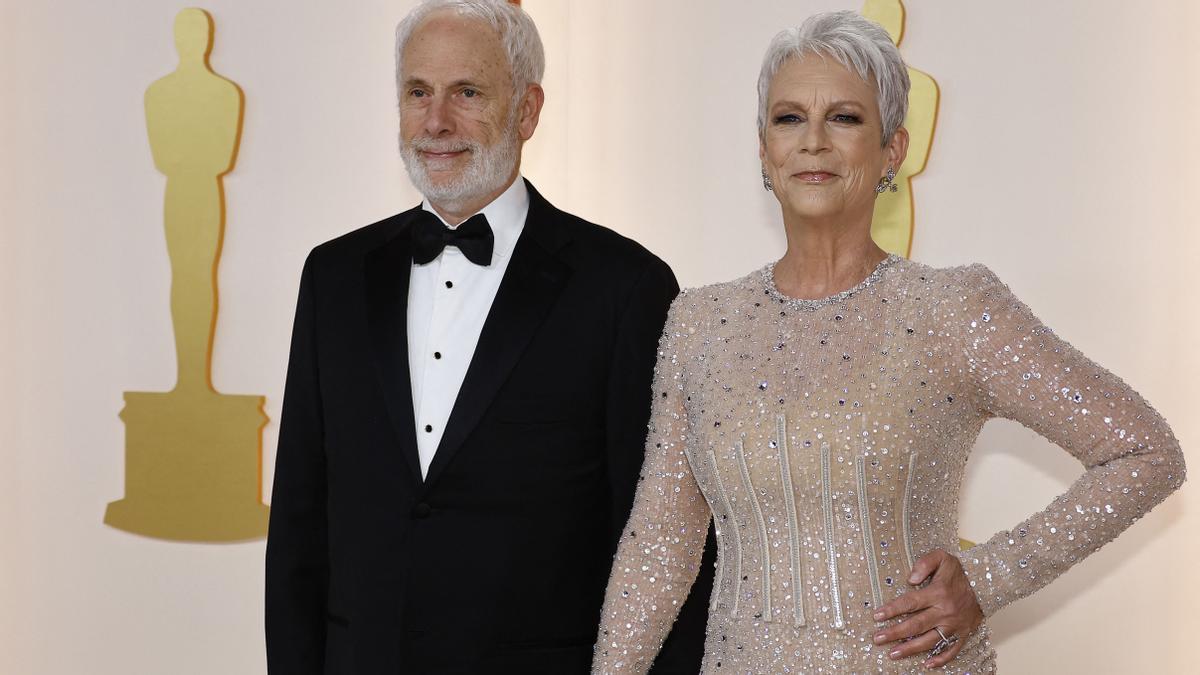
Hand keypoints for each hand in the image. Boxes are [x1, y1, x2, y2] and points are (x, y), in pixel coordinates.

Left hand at [871, 548, 983, 668]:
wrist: (987, 584)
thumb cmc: (960, 571)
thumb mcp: (942, 558)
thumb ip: (924, 564)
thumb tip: (910, 579)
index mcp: (938, 593)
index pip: (910, 603)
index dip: (892, 610)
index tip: (876, 616)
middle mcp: (945, 612)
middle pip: (916, 625)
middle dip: (895, 633)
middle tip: (878, 639)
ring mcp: (954, 625)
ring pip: (930, 641)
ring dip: (910, 649)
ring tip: (893, 654)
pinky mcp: (963, 634)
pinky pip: (952, 650)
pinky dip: (940, 659)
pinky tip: (927, 665)